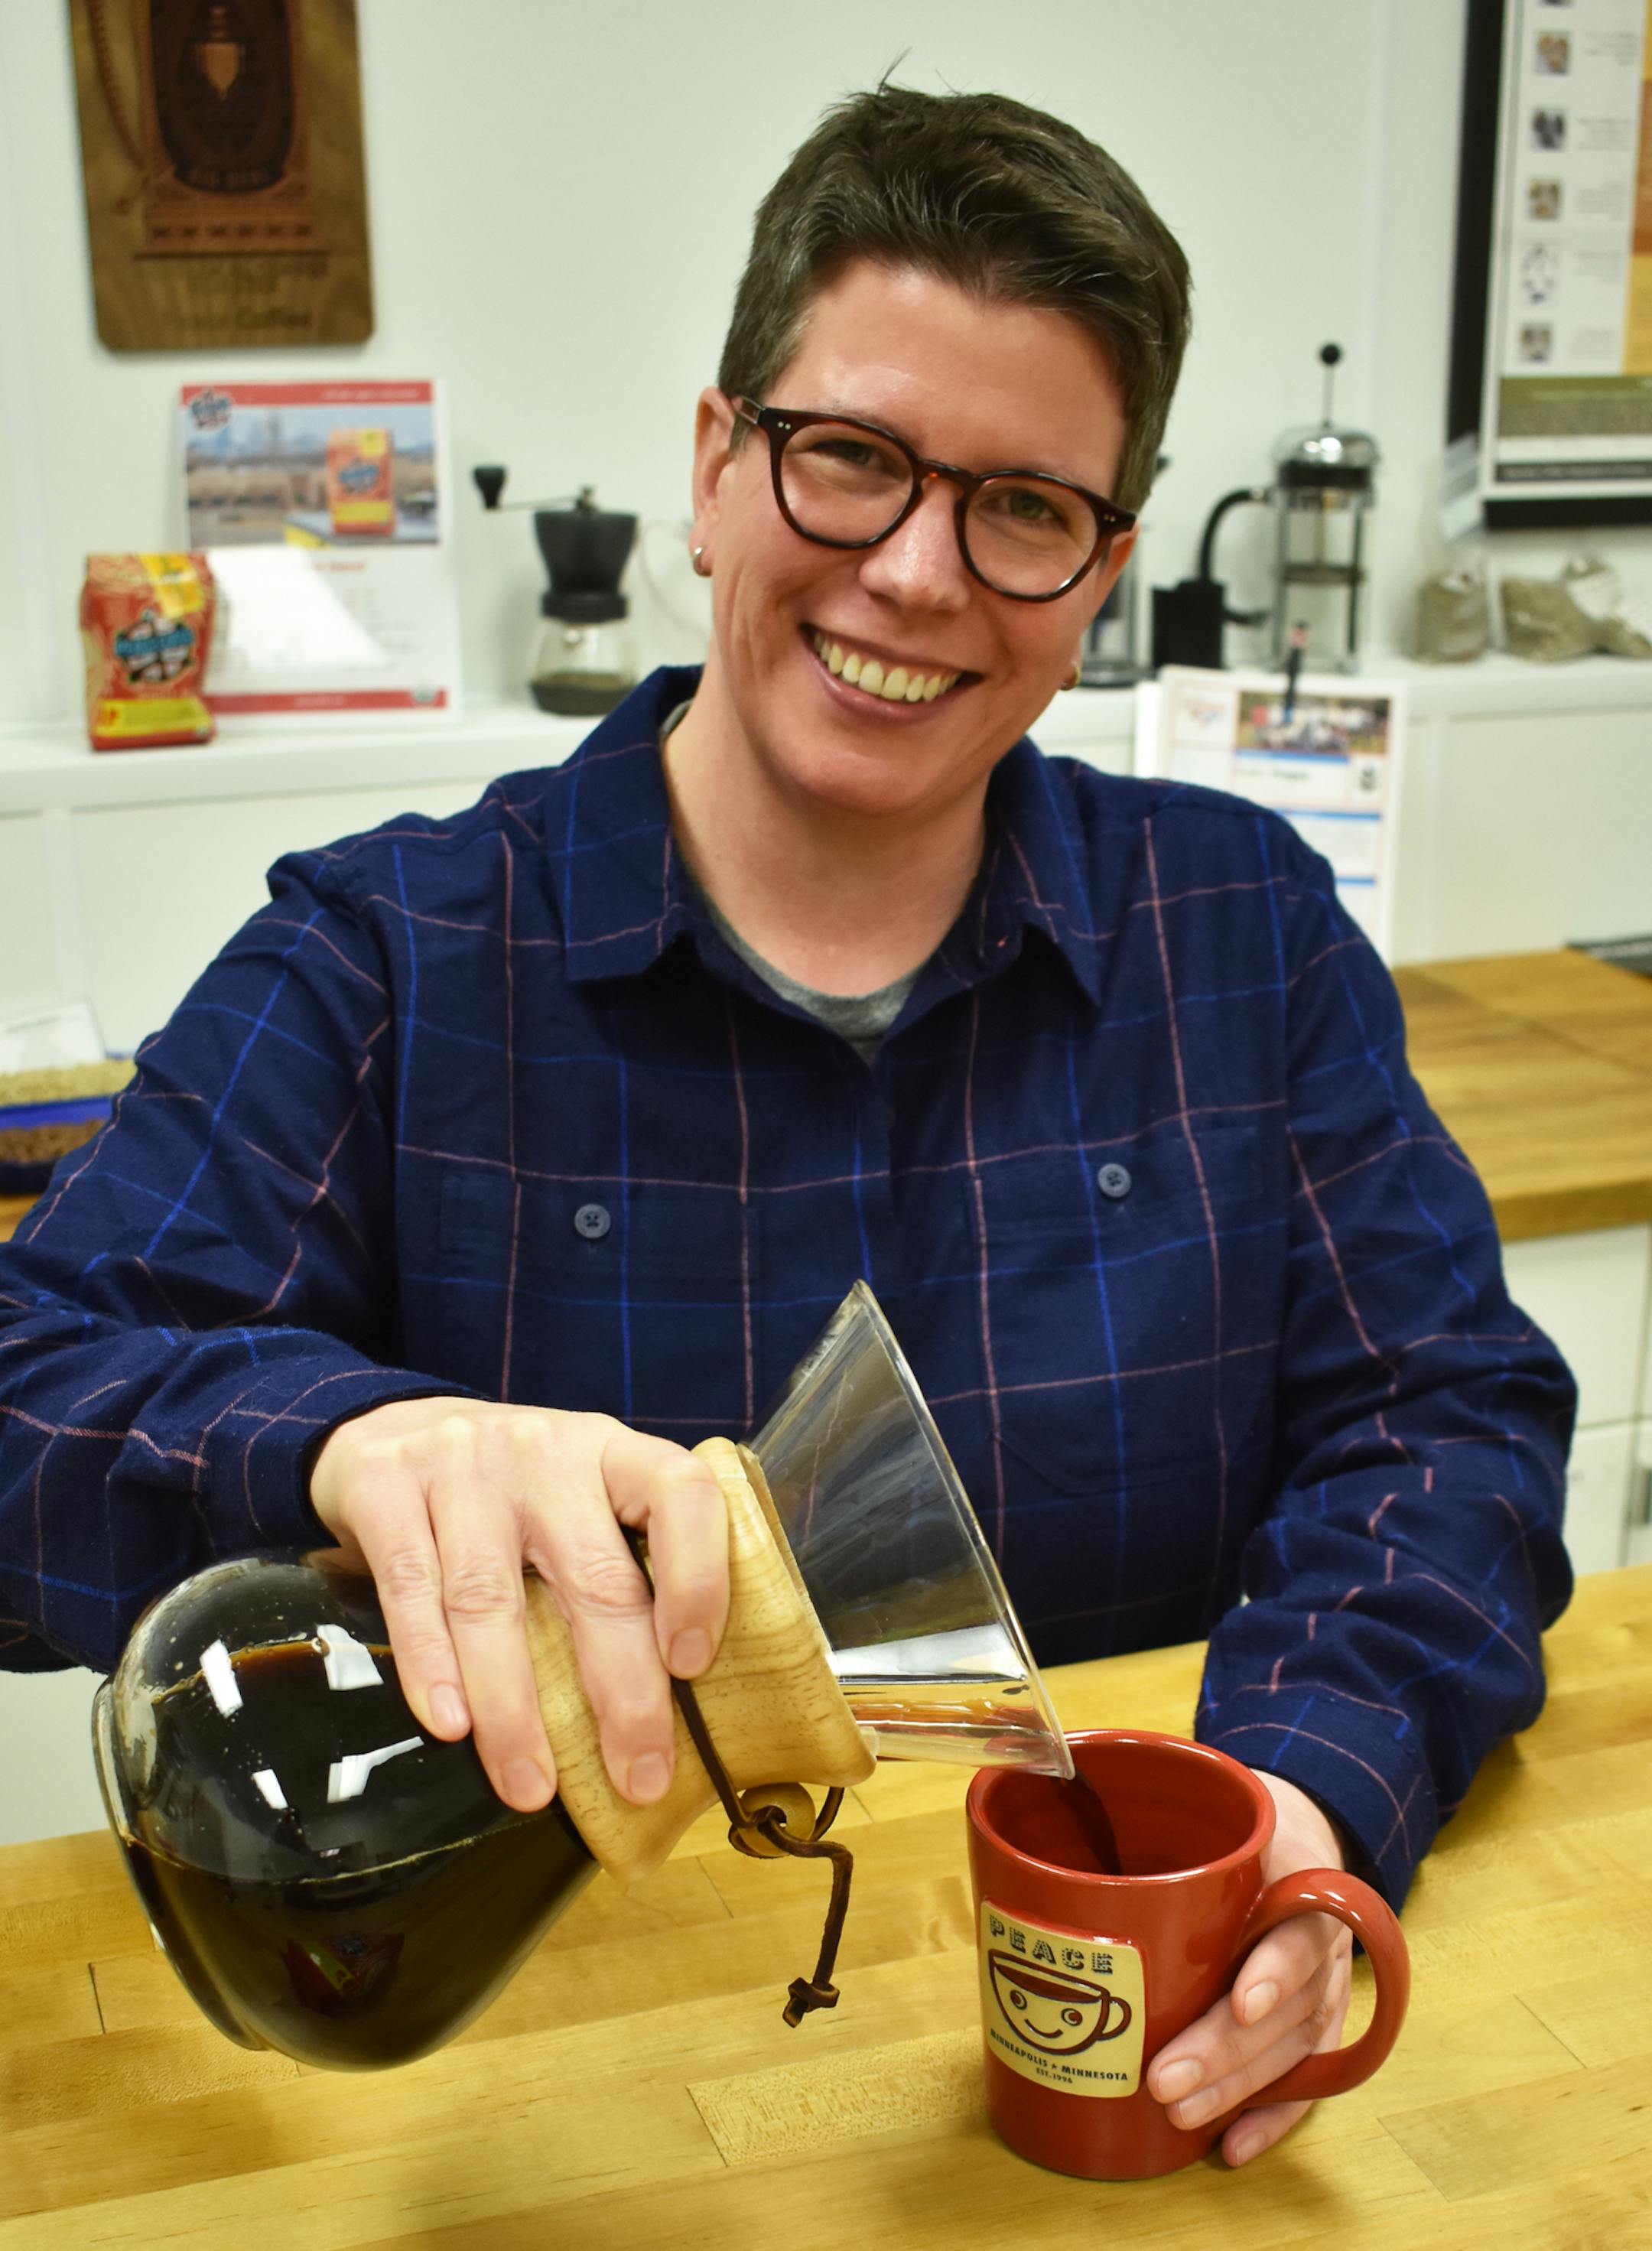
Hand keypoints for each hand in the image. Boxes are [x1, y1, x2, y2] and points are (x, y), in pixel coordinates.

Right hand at [308, 1397, 728, 1815]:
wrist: (387, 1427)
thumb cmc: (508, 1491)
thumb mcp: (577, 1495)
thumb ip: (619, 1562)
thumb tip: (670, 1699)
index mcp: (611, 1452)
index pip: (681, 1494)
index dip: (699, 1578)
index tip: (694, 1664)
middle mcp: (545, 1453)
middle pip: (594, 1575)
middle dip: (622, 1689)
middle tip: (639, 1777)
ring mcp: (463, 1468)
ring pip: (492, 1599)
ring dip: (515, 1708)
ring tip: (532, 1788)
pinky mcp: (386, 1490)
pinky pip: (412, 1590)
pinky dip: (431, 1667)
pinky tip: (450, 1727)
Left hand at [1145, 1773, 1352, 2166]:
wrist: (1297, 1829)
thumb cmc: (1233, 1818)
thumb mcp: (1213, 1798)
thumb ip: (1152, 1803)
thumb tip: (1055, 1794)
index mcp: (1299, 1882)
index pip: (1300, 1931)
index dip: (1275, 1971)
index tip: (1240, 2002)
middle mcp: (1318, 1944)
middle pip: (1287, 2010)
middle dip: (1225, 2053)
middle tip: (1163, 2081)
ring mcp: (1321, 1989)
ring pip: (1289, 2052)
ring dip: (1236, 2090)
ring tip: (1180, 2115)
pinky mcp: (1312, 2025)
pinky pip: (1302, 2081)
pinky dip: (1270, 2118)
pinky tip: (1231, 2148)